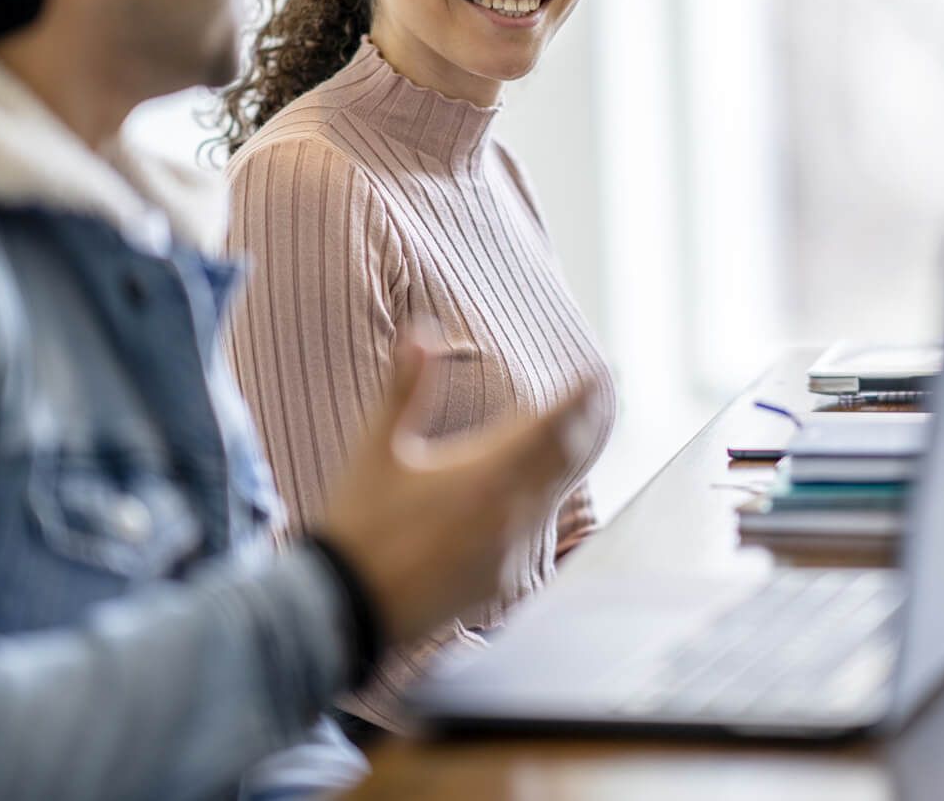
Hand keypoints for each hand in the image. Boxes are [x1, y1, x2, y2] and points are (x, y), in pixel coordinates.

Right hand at [316, 328, 601, 644]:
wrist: (343, 611)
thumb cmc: (359, 525)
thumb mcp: (377, 449)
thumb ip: (407, 388)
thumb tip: (421, 332)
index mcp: (485, 476)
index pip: (551, 427)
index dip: (578, 398)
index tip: (596, 374)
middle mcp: (510, 515)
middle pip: (565, 460)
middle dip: (584, 423)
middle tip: (601, 394)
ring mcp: (510, 554)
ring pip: (554, 497)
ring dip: (567, 462)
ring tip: (576, 432)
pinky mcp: (502, 583)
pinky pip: (534, 533)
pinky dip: (542, 502)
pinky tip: (533, 492)